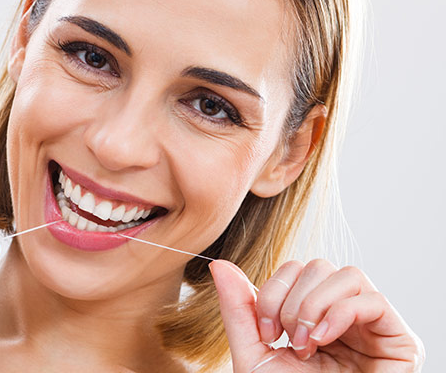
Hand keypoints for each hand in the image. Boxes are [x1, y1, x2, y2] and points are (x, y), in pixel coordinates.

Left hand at [209, 259, 424, 371]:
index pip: (295, 269)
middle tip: (287, 339)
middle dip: (293, 299)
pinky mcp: (400, 341)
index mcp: (313, 314)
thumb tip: (220, 265)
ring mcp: (372, 326)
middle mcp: (343, 314)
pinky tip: (323, 340)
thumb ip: (238, 310)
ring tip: (306, 343)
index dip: (273, 290)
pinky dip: (340, 313)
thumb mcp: (255, 354)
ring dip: (315, 305)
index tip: (266, 330)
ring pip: (347, 275)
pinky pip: (373, 300)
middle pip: (319, 266)